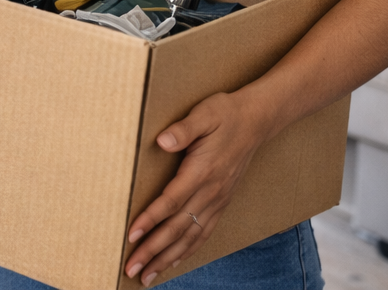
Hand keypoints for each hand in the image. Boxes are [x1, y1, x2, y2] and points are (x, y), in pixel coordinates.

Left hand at [124, 91, 269, 284]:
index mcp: (202, 172)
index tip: (131, 235)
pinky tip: (173, 262)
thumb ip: (184, 129)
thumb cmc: (225, 114)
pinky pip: (203, 234)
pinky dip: (187, 251)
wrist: (256, 121)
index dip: (151, 220)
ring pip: (190, 238)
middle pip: (178, 228)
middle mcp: (210, 193)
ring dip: (167, 258)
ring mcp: (217, 201)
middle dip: (153, 251)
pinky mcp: (221, 203)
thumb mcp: (204, 113)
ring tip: (147, 277)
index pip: (172, 202)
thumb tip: (163, 141)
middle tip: (131, 269)